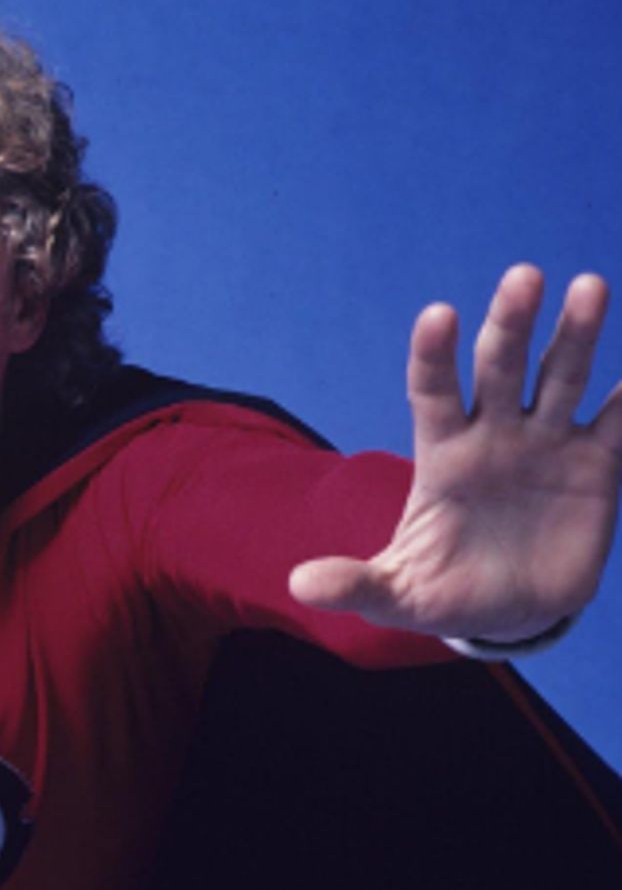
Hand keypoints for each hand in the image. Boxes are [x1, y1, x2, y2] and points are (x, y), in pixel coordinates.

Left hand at [288, 266, 621, 641]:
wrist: (510, 612)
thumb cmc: (445, 592)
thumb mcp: (398, 596)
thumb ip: (357, 584)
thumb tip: (299, 586)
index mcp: (444, 455)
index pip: (433, 393)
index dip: (434, 357)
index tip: (438, 315)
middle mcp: (496, 434)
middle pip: (500, 367)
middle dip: (510, 324)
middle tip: (523, 277)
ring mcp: (547, 441)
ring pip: (561, 376)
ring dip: (576, 333)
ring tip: (588, 288)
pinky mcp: (595, 463)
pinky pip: (619, 420)